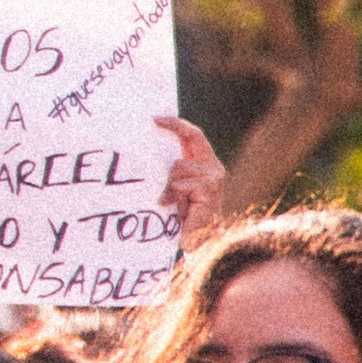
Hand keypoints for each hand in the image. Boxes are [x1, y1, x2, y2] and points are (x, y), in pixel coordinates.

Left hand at [155, 114, 225, 241]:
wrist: (200, 244)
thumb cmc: (186, 218)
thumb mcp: (178, 189)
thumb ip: (173, 172)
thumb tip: (146, 152)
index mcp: (207, 165)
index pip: (194, 135)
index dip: (176, 124)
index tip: (155, 118)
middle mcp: (215, 169)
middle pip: (181, 155)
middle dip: (167, 159)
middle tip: (153, 146)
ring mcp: (214, 178)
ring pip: (177, 169)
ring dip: (170, 189)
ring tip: (175, 206)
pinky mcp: (209, 189)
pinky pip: (180, 184)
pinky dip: (174, 198)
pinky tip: (180, 211)